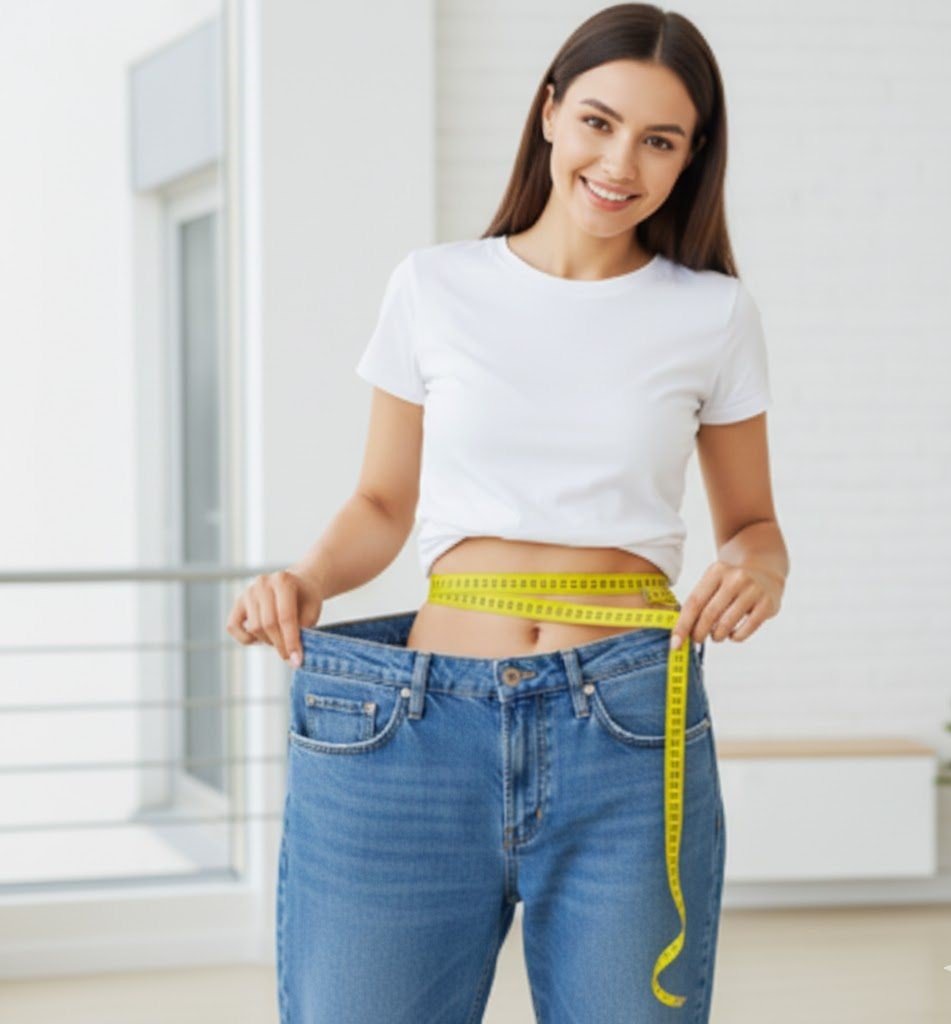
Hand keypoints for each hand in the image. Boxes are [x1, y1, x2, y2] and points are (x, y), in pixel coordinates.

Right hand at [225, 568, 324, 664]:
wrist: (298, 584)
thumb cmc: (306, 599)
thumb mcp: (313, 610)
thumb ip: (303, 628)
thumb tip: (292, 654)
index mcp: (283, 581)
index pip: (285, 617)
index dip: (291, 641)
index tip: (296, 661)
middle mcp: (263, 583)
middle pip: (268, 624)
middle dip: (280, 646)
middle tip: (290, 658)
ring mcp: (248, 592)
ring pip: (254, 628)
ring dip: (268, 641)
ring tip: (280, 640)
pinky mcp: (238, 602)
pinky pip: (233, 627)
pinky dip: (246, 639)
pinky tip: (261, 638)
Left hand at [669, 560, 783, 649]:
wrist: (764, 570)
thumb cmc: (731, 582)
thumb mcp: (714, 582)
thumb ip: (699, 603)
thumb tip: (681, 633)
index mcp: (716, 571)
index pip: (694, 602)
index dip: (683, 625)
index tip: (675, 643)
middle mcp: (736, 578)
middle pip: (710, 614)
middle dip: (699, 633)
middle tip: (696, 640)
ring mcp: (753, 590)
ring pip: (727, 623)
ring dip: (717, 636)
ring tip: (716, 636)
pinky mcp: (767, 603)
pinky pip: (747, 628)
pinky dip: (736, 637)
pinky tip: (733, 635)